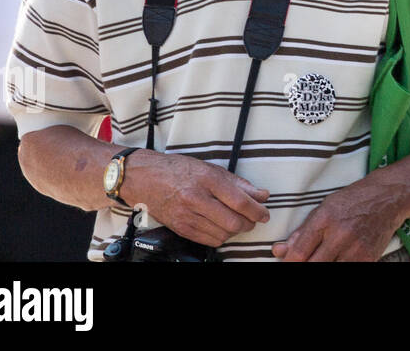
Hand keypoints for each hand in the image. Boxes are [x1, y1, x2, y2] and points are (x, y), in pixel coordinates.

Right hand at [123, 149, 270, 248]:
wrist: (144, 178)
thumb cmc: (179, 170)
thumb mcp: (210, 169)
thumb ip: (238, 183)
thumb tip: (262, 195)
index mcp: (207, 179)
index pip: (240, 201)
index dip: (257, 211)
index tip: (265, 214)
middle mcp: (196, 198)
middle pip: (233, 222)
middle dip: (249, 223)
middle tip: (252, 219)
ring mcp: (186, 215)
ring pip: (222, 233)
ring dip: (235, 231)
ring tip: (237, 222)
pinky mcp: (179, 228)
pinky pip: (208, 240)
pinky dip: (221, 237)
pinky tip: (222, 228)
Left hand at [271, 175, 409, 261]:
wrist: (390, 196)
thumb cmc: (354, 199)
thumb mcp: (325, 207)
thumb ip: (302, 231)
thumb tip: (279, 251)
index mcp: (325, 219)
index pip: (299, 252)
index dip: (288, 263)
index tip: (287, 263)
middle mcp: (340, 235)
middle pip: (313, 266)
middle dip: (304, 266)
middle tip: (305, 261)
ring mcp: (356, 249)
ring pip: (330, 269)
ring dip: (322, 265)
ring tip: (323, 258)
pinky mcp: (369, 258)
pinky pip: (348, 269)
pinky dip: (339, 265)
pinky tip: (337, 258)